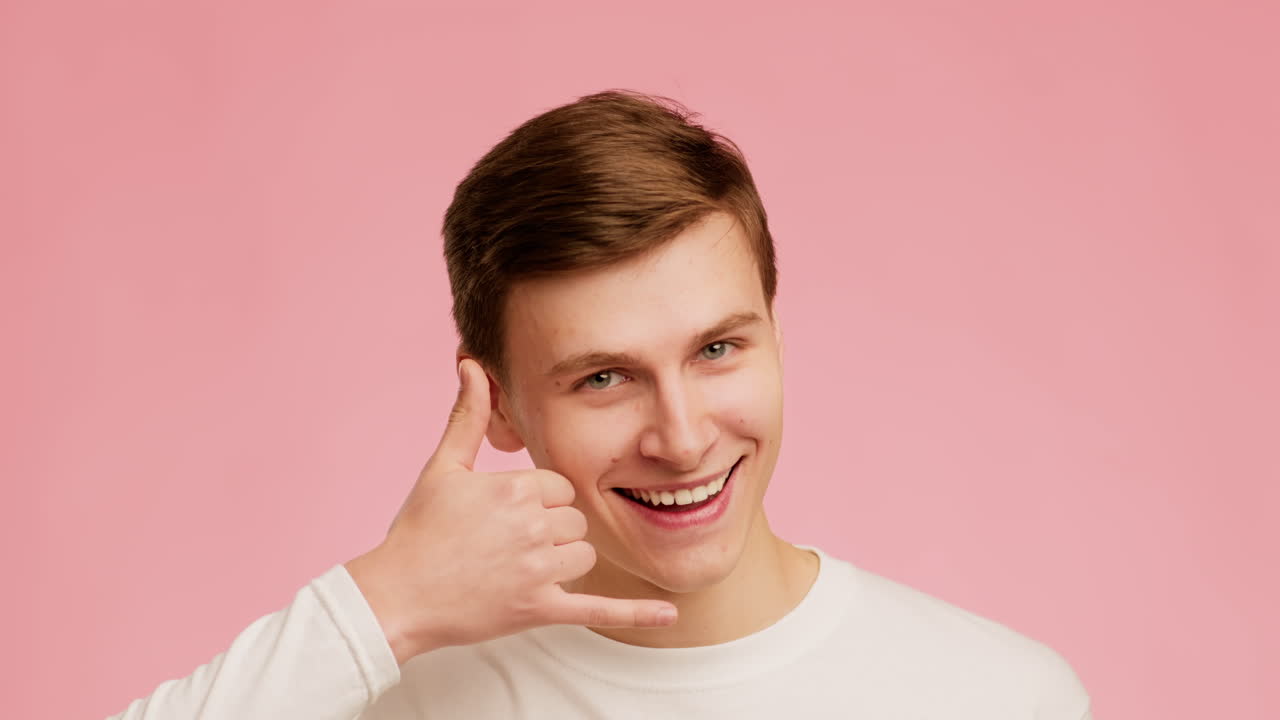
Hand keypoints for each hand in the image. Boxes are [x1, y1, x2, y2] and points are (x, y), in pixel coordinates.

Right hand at [344, 358, 676, 664]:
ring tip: (517, 566)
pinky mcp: (538, 608)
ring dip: (563, 560)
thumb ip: (466, 415)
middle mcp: (530, 526)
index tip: (504, 513)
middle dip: (550, 529)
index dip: (536, 499)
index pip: (558, 486)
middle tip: (505, 542)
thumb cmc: (418, 531)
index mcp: (514, 488)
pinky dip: (636, 612)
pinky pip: (597, 607)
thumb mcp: (443, 467)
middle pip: (574, 520)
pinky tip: (670, 611)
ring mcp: (536, 570)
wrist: (395, 596)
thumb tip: (472, 364)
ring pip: (584, 554)